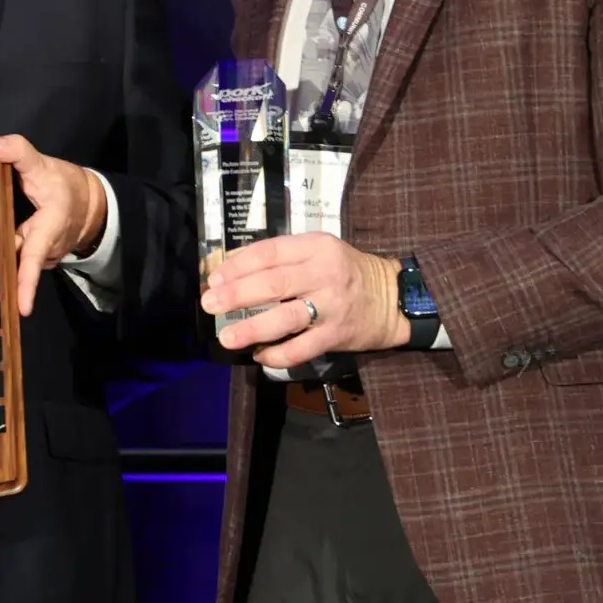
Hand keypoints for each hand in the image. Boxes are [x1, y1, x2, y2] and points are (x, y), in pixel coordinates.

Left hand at [0, 133, 108, 316]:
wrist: (88, 203)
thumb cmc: (65, 185)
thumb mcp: (44, 165)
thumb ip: (19, 153)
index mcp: (48, 232)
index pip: (34, 259)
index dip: (27, 283)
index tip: (22, 308)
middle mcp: (42, 252)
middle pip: (14, 265)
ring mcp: (37, 258)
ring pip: (12, 261)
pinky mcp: (31, 257)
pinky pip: (13, 256)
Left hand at [200, 233, 407, 368]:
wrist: (392, 299)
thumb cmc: (345, 272)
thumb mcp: (319, 252)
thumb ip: (283, 258)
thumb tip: (232, 270)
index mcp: (316, 247)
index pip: (270, 252)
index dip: (238, 265)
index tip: (214, 278)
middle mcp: (324, 273)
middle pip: (273, 283)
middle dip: (236, 294)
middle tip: (210, 305)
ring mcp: (332, 305)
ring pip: (285, 318)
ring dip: (252, 328)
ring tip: (227, 337)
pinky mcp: (336, 334)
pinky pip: (301, 348)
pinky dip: (277, 355)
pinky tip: (259, 355)